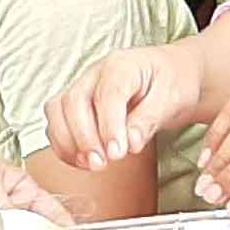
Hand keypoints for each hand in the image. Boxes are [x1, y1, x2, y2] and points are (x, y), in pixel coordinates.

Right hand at [49, 43, 199, 172]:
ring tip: (92, 164)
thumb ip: (149, 119)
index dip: (109, 126)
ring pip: (57, 111)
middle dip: (84, 137)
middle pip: (74, 101)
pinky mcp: (76, 104)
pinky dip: (64, 145)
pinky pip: (57, 123)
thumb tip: (130, 143)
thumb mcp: (171, 98)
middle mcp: (96, 73)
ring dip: (68, 142)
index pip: (108, 94)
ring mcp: (83, 87)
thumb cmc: (172, 82)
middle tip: (102, 163)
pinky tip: (83, 161)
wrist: (171, 75)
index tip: (117, 153)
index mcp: (123, 65)